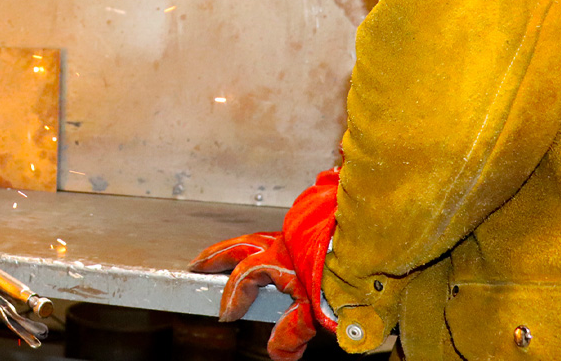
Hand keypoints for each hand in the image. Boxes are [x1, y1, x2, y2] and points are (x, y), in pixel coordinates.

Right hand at [190, 169, 339, 360]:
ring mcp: (298, 234)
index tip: (225, 315)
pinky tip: (269, 244)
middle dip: (216, 258)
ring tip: (224, 253)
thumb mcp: (319, 311)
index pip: (244, 280)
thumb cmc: (353, 276)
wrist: (380, 242)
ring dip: (238, 246)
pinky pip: (281, 232)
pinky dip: (266, 240)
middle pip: (240, 248)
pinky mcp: (315, 230)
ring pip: (259, 236)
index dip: (232, 298)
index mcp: (279, 260)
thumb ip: (293, 331)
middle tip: (198, 265)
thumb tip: (277, 353)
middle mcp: (284, 243)